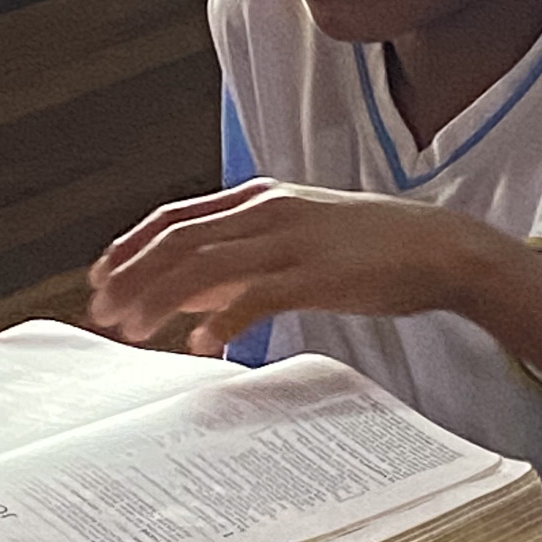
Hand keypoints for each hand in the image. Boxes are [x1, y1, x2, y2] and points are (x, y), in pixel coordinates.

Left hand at [88, 179, 510, 353]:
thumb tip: (189, 290)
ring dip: (159, 300)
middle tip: (102, 315)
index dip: (129, 247)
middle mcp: (267, 211)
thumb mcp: (297, 237)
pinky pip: (254, 296)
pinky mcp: (315, 275)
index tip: (100, 277)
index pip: (174, 216)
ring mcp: (291, 241)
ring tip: (134, 332)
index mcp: (259, 197)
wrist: (441, 248)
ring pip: (202, 266)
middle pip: (176, 241)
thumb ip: (243, 257)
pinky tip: (200, 344)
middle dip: (130, 278)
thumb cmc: (370, 248)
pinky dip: (220, 319)